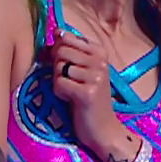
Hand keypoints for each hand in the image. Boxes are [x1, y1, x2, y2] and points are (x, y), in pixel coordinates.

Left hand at [49, 32, 126, 153]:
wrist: (103, 129)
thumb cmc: (88, 98)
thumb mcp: (82, 70)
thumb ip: (70, 51)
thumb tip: (56, 32)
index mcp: (100, 52)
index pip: (67, 38)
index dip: (58, 50)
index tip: (65, 66)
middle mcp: (101, 61)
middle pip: (61, 51)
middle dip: (57, 67)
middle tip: (68, 81)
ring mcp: (96, 76)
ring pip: (58, 68)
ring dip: (58, 82)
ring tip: (71, 91)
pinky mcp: (88, 93)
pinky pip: (59, 84)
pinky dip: (59, 93)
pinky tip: (71, 99)